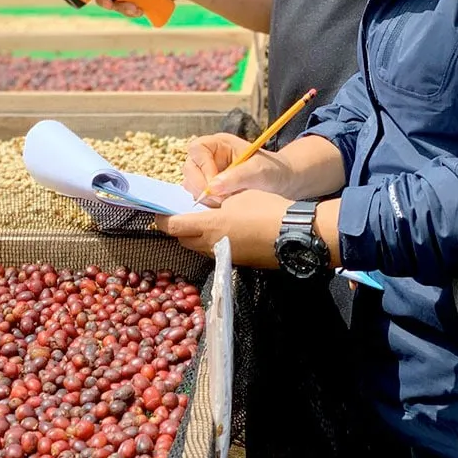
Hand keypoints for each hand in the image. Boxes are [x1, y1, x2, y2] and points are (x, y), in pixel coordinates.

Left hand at [156, 189, 292, 267]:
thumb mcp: (237, 195)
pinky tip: (226, 231)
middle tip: (184, 215)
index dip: (163, 220)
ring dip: (196, 237)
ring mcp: (226, 257)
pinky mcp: (239, 263)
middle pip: (184, 240)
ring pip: (200, 248)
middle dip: (179, 229)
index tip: (160, 212)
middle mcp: (213, 245)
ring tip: (206, 221)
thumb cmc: (267, 208)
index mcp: (209, 226)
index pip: (173, 227)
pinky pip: (218, 253)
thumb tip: (204, 202)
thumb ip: (215, 200)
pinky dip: (214, 243)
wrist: (297, 233)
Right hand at [182, 133, 298, 204]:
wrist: (283, 183)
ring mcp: (207, 172)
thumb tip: (212, 187)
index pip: (197, 149)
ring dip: (204, 196)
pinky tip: (224, 205)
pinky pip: (197, 195)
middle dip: (201, 185)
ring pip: (190, 183)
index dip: (202, 167)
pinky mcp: (209, 187)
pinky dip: (207, 202)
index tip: (214, 185)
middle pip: (189, 167)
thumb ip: (237, 177)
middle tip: (220, 199)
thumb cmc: (274, 170)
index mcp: (219, 144)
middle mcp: (209, 156)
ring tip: (226, 201)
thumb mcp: (259, 171)